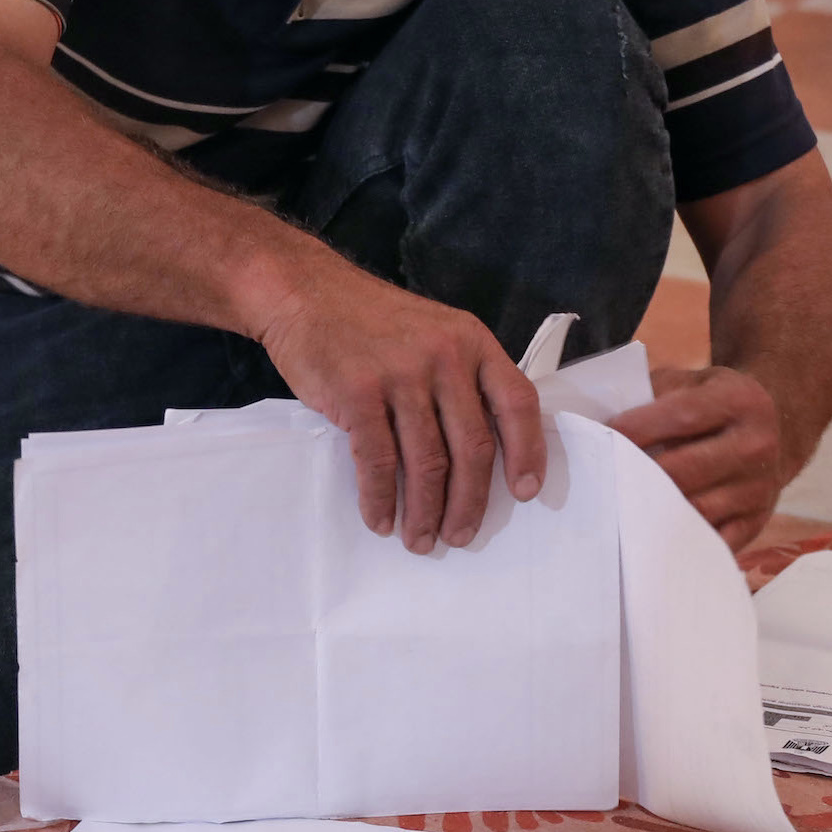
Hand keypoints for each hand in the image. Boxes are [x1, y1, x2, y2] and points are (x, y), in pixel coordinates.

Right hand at [254, 264, 545, 554]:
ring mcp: (400, 375)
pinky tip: (380, 519)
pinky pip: (378, 462)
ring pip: (427, 462)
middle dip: (469, 502)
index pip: (516, 402)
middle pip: (472, 446)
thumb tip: (481, 452)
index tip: (525, 492)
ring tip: (421, 539)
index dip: (526, 452)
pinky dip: (380, 499)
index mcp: (471, 341)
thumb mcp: (434, 331)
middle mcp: (444, 357)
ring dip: (425, 511)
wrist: (304, 293)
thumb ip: (461, 377)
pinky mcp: (358, 394)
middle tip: (461, 535)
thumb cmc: (370, 320)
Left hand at [612, 365, 784, 548]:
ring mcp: (760, 489)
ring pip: (695, 510)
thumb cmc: (713, 403)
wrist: (774, 429)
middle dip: (636, 476)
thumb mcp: (690, 381)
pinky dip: (678, 540)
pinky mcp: (757, 522)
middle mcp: (757, 445)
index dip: (637, 429)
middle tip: (599, 480)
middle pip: (684, 470)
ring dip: (652, 512)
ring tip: (615, 509)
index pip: (681, 416)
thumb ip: (651, 395)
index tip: (599, 437)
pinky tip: (648, 535)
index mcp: (739, 400)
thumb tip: (598, 421)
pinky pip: (711, 541)